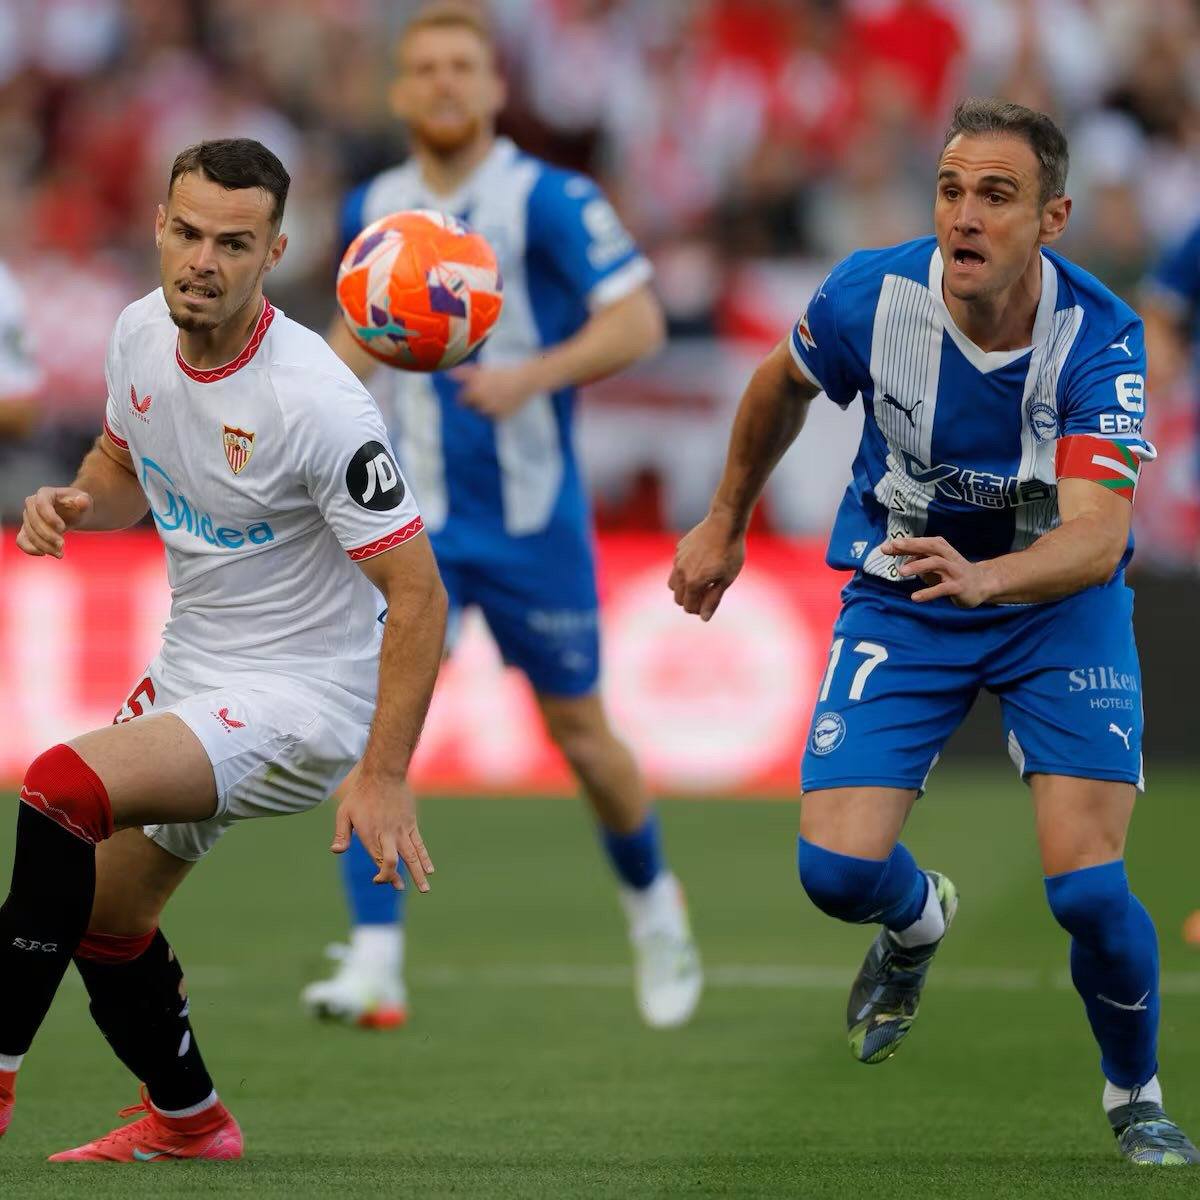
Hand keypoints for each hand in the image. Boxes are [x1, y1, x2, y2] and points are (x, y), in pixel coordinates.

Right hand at [16, 487, 91, 557]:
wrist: (74, 513)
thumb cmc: (78, 505)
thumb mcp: (85, 501)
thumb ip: (84, 501)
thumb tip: (83, 501)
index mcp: (45, 493)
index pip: (41, 503)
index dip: (49, 517)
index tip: (62, 528)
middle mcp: (32, 504)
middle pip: (33, 521)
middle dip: (47, 535)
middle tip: (62, 544)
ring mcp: (28, 517)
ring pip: (29, 533)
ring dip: (43, 545)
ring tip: (60, 553)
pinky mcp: (26, 530)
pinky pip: (21, 541)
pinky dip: (30, 549)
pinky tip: (45, 554)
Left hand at [332, 766, 433, 892]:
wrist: (385, 774)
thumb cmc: (362, 794)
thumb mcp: (344, 813)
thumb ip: (341, 834)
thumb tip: (336, 851)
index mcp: (370, 835)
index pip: (379, 862)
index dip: (381, 876)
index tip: (378, 880)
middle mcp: (388, 835)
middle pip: (395, 861)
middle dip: (398, 878)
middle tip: (401, 889)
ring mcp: (402, 830)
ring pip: (412, 856)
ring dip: (419, 873)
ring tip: (425, 889)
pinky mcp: (411, 824)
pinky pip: (419, 844)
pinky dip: (425, 857)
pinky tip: (430, 869)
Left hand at [449, 361, 545, 418]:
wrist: (524, 379)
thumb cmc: (502, 372)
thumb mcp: (481, 371)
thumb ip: (463, 374)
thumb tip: (447, 375)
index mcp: (473, 390)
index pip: (462, 400)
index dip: (467, 396)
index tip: (474, 393)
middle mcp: (480, 401)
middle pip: (472, 408)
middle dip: (477, 402)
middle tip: (489, 394)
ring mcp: (491, 410)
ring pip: (483, 414)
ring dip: (487, 408)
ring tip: (498, 397)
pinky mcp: (501, 417)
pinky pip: (494, 418)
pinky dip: (497, 412)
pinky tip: (505, 402)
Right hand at [668, 511, 746, 620]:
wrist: (725, 523)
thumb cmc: (730, 552)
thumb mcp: (726, 579)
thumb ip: (713, 600)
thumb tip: (703, 618)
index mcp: (693, 582)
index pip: (689, 607)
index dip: (700, 610)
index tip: (711, 603)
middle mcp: (681, 572)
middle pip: (678, 598)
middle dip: (690, 601)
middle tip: (706, 594)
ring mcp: (678, 560)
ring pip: (672, 584)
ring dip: (683, 588)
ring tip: (699, 582)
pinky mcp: (679, 549)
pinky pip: (676, 566)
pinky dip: (684, 571)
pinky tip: (700, 563)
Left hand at [882, 536, 993, 608]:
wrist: (983, 583)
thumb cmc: (954, 572)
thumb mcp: (936, 564)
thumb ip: (918, 560)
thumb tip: (902, 559)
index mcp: (942, 549)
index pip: (922, 543)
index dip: (905, 544)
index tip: (886, 546)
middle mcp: (948, 557)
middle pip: (929, 547)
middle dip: (911, 546)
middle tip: (893, 547)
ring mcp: (954, 571)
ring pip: (936, 563)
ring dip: (918, 566)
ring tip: (901, 572)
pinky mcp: (958, 586)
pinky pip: (942, 589)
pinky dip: (928, 592)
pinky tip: (914, 597)